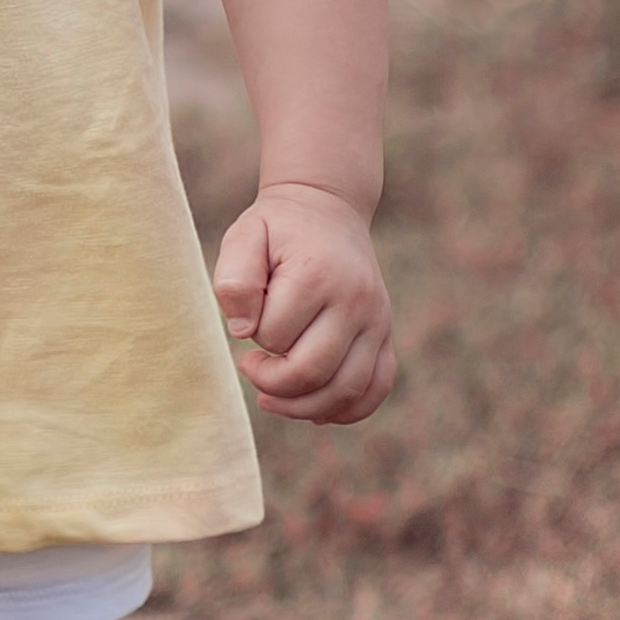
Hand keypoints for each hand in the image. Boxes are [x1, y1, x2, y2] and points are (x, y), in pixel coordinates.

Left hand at [213, 180, 394, 425]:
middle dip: (271, 383)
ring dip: (302, 406)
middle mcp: (356, 301)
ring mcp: (377, 319)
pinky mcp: (385, 333)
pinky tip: (315, 410)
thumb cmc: (277, 229)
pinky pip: (378, 387)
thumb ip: (234, 280)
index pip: (277, 337)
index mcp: (317, 276)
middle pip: (313, 372)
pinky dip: (347, 410)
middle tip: (250, 365)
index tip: (248, 321)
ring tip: (273, 396)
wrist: (327, 208)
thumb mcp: (243, 237)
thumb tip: (243, 332)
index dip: (253, 338)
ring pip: (346, 391)